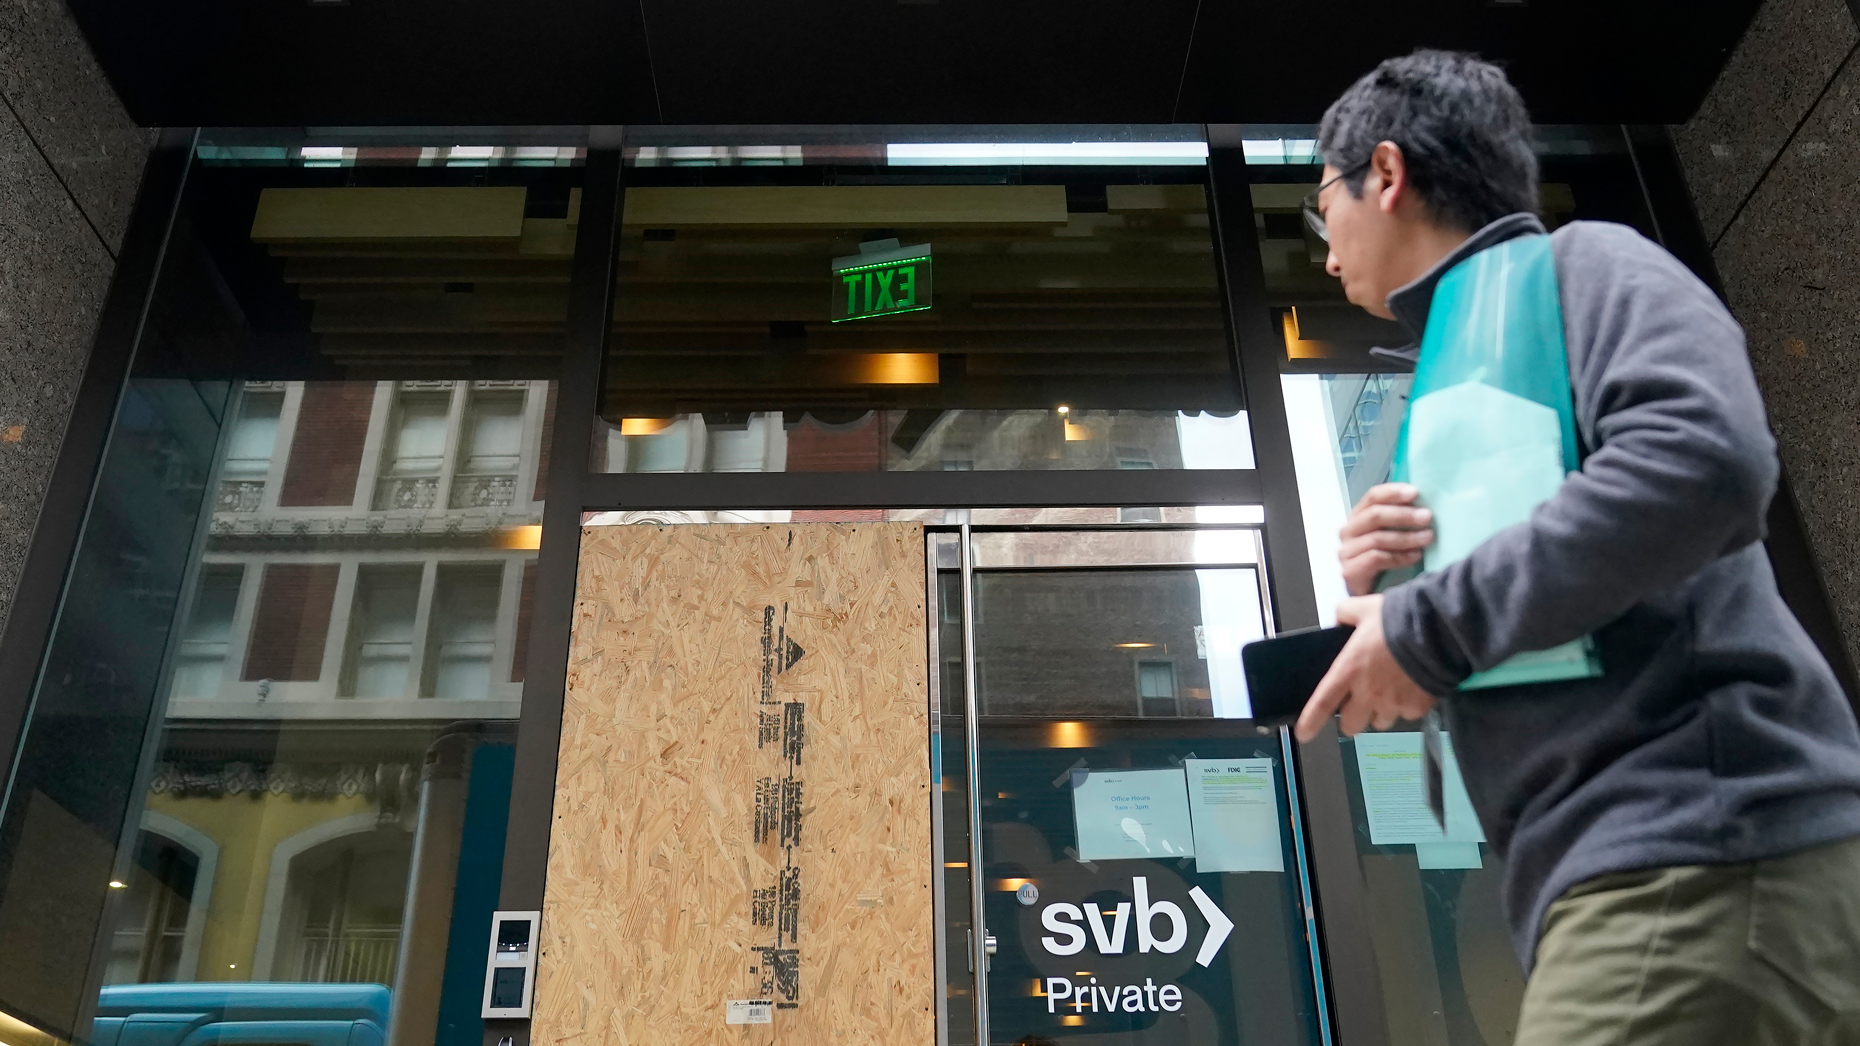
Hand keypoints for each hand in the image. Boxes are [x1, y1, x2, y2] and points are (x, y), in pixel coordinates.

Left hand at [1294, 594, 1435, 741]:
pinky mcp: (1416, 708)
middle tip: (1359, 704)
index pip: (1323, 703)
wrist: (1436, 629)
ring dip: (1380, 712)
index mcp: (1349, 670)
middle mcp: (1368, 693)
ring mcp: (1393, 703)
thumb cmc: (1396, 619)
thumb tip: (1341, 618)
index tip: (1304, 734)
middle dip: (1353, 718)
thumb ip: (1346, 613)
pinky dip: (1407, 706)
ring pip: (1380, 722)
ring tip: (1390, 692)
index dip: (1310, 721)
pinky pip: (1407, 714)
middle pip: (1351, 725)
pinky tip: (1412, 687)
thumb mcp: (1363, 607)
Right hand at [1340, 483, 1434, 595]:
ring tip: (1427, 538)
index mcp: (1359, 518)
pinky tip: (1416, 556)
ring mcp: (1346, 553)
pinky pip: (1375, 558)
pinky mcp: (1349, 572)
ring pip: (1376, 538)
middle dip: (1403, 515)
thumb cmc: (1389, 562)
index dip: (1393, 492)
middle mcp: (1348, 532)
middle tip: (1427, 517)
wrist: (1377, 594)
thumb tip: (1424, 504)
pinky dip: (1399, 556)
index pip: (1372, 497)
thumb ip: (1402, 519)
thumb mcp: (1395, 535)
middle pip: (1373, 515)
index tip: (1415, 492)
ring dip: (1406, 537)